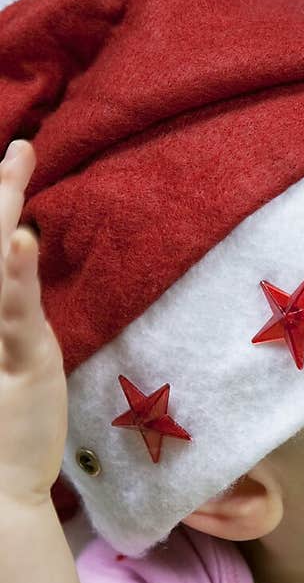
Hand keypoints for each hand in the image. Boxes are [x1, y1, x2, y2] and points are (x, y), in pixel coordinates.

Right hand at [0, 139, 68, 507]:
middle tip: (19, 149)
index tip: (11, 167)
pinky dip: (18, 274)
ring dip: (1, 212)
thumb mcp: (14, 362)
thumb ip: (15, 317)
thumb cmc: (6, 432)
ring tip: (14, 167)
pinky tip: (21, 238)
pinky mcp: (14, 361)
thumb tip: (22, 271)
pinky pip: (13, 312)